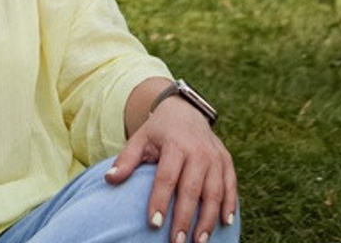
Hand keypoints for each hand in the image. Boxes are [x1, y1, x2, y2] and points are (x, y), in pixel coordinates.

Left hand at [106, 80, 236, 242]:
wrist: (185, 111)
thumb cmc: (159, 132)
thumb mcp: (141, 139)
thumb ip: (127, 159)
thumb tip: (109, 179)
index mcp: (175, 144)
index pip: (167, 176)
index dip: (160, 201)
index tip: (153, 224)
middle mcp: (198, 150)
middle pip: (192, 188)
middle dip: (185, 218)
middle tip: (177, 242)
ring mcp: (215, 156)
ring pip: (214, 191)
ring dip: (208, 219)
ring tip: (199, 242)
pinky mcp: (226, 161)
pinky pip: (231, 186)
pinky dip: (229, 205)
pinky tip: (224, 223)